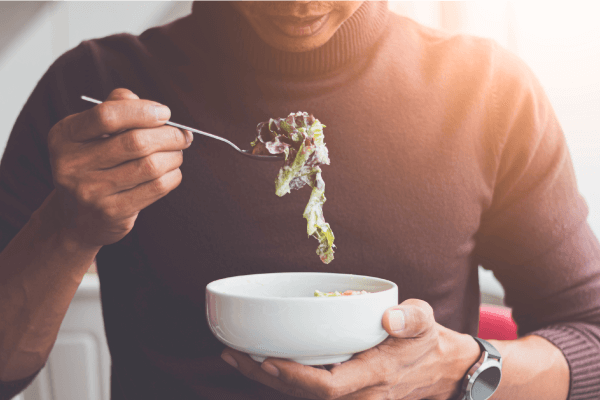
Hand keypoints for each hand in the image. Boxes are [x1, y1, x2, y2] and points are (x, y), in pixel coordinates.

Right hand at [47, 88, 192, 247]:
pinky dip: (173, 176)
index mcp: (66, 135)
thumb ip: (116, 108)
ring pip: (151, 166)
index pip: (107, 116)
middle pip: (135, 142)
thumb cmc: (93, 164)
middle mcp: (73, 164)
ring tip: (177, 153)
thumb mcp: (92, 133)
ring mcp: (91, 191)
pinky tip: (171, 172)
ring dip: (174, 156)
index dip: (142, 111)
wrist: (76, 217)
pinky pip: (157, 188)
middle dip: (169, 135)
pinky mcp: (112, 212)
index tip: (164, 112)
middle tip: (181, 135)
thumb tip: (152, 106)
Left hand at [220, 299, 480, 399]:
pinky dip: (283, 380)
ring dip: (267, 380)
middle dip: (264, 378)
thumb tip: (389, 319)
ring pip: (303, 398)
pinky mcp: (348, 395)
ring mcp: (353, 399)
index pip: (327, 387)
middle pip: (304, 396)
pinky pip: (309, 393)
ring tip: (235, 357)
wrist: (445, 373)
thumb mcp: (427, 323)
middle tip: (232, 354)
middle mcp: (360, 396)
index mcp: (375, 375)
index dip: (293, 378)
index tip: (265, 359)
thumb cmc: (430, 343)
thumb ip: (411, 320)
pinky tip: (260, 363)